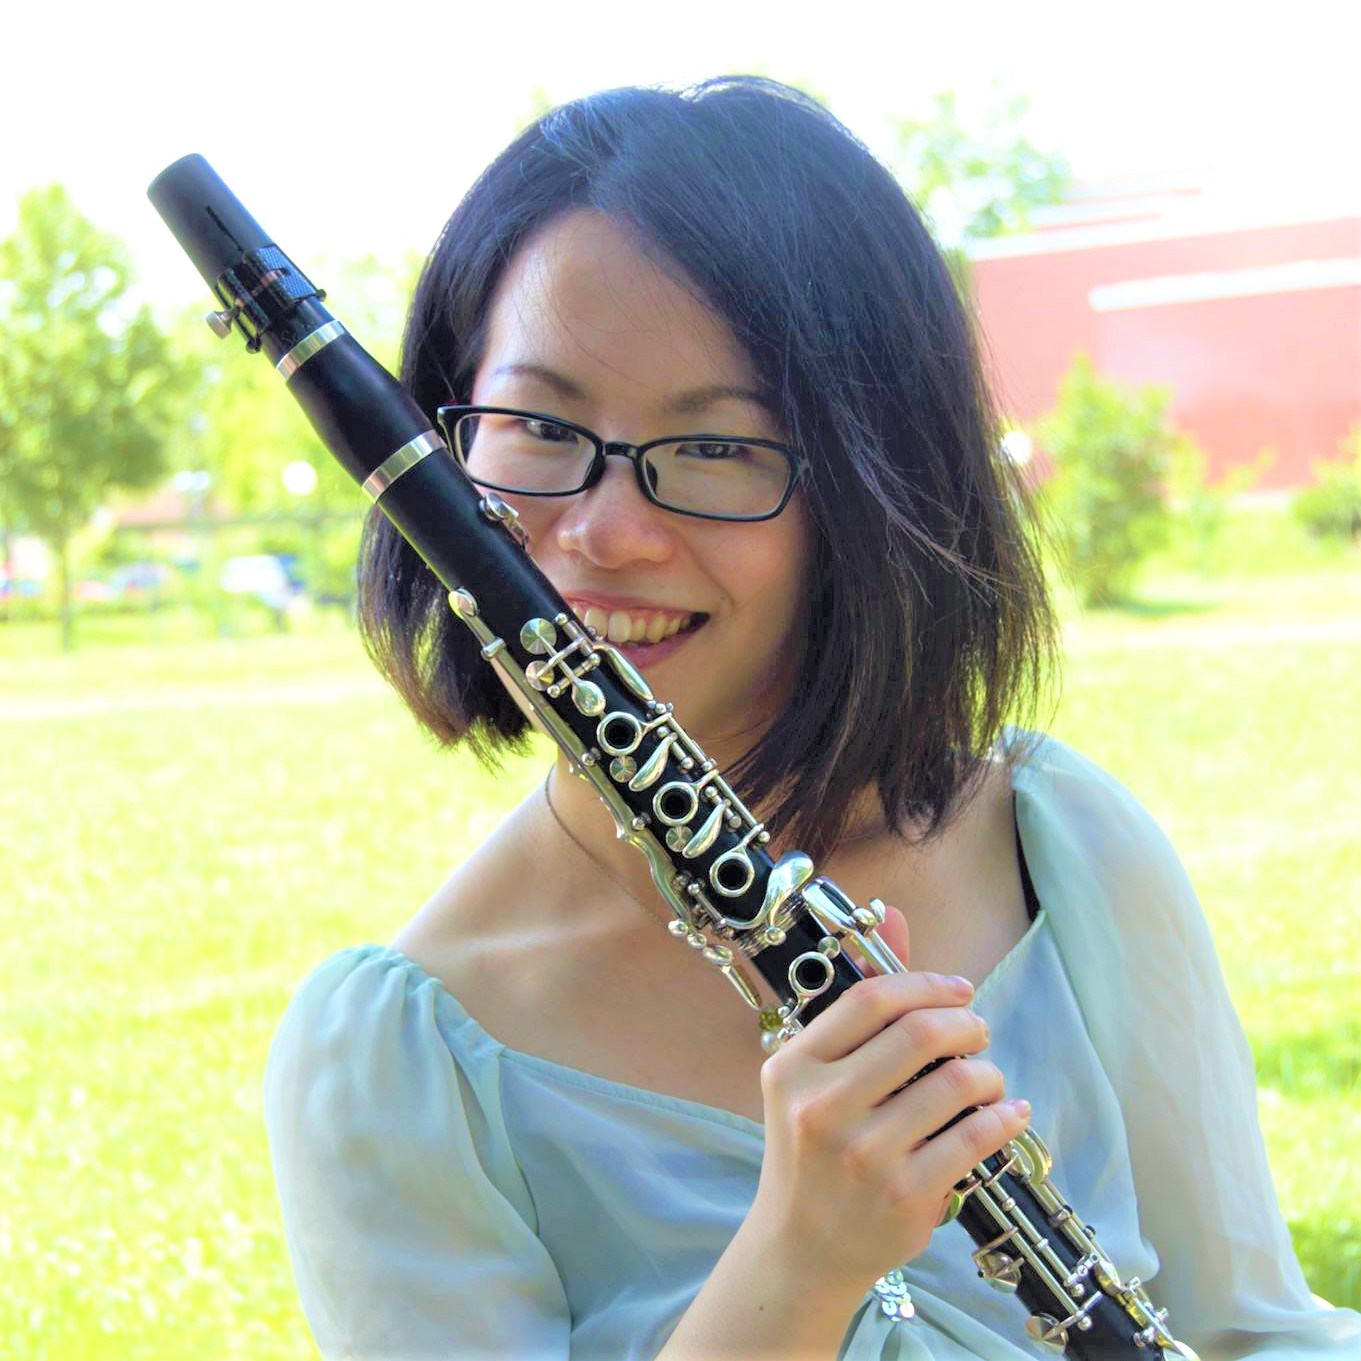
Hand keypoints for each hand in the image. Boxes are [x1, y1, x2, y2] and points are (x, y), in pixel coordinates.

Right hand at [747, 908, 1029, 1296]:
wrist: (801, 1248)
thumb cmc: (813, 1149)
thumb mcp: (818, 1074)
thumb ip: (860, 1001)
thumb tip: (895, 916)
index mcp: (795, 1068)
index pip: (870, 999)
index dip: (926, 983)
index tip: (958, 990)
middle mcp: (822, 1108)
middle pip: (918, 1034)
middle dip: (966, 1023)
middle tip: (977, 1031)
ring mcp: (864, 1155)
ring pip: (955, 1084)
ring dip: (987, 1071)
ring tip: (987, 1076)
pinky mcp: (905, 1196)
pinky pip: (975, 1138)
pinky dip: (1004, 1116)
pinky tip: (1008, 1111)